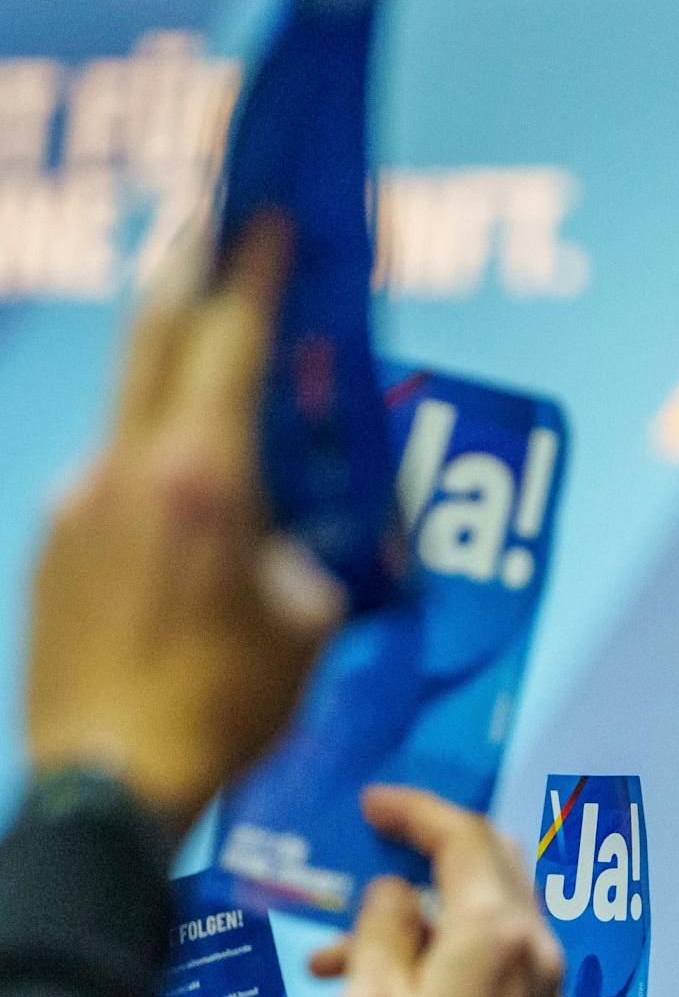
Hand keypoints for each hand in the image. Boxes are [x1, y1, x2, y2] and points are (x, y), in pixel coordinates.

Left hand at [25, 218, 341, 832]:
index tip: (267, 216)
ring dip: (170, 368)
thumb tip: (298, 536)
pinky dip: (151, 453)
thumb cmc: (226, 706)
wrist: (107, 780)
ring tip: (212, 363)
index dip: (253, 270)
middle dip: (188, 273)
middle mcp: (128, 468)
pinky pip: (111, 472)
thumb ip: (308, 553)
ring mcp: (78, 501)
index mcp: (204, 477)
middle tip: (214, 229)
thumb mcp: (307, 625)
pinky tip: (181, 499)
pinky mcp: (51, 542)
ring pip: (130, 404)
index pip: (229, 341)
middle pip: (154, 336)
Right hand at [305, 786, 571, 996]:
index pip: (462, 837)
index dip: (415, 811)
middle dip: (420, 862)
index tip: (371, 803)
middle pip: (484, 871)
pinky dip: (427, 975)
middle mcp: (533, 947)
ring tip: (322, 972)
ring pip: (473, 928)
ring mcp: (542, 988)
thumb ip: (379, 930)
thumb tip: (393, 892)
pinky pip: (481, 973)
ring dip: (404, 935)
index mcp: (495, 930)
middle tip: (367, 858)